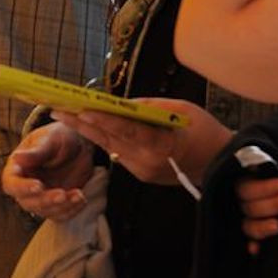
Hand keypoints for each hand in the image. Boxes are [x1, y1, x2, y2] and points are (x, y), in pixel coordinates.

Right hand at [2, 121, 93, 221]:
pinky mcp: (56, 204)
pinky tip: (81, 198)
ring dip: (62, 207)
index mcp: (17, 169)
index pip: (12, 184)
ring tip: (78, 194)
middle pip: (28, 202)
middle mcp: (25, 186)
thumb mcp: (50, 140)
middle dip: (45, 200)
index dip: (23, 188)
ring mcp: (41, 196)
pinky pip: (60, 215)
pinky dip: (71, 210)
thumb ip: (36, 152)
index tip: (39, 185)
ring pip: (45, 211)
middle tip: (62, 194)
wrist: (78, 144)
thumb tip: (16, 158)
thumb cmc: (59, 137)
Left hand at [50, 98, 232, 186]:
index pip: (126, 130)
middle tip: (56, 108)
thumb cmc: (205, 132)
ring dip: (87, 130)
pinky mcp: (141, 174)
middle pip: (109, 139)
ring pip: (109, 147)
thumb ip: (150, 107)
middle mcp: (148, 162)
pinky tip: (86, 125)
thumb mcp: (182, 110)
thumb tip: (122, 103)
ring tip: (64, 114)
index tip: (80, 109)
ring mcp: (142, 171)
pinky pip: (118, 153)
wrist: (221, 164)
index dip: (102, 119)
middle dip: (81, 123)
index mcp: (162, 145)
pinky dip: (104, 138)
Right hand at [237, 175, 277, 254]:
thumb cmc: (271, 176)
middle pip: (250, 207)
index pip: (249, 189)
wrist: (263, 183)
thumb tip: (263, 169)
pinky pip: (249, 240)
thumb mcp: (266, 168)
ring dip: (263, 226)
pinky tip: (255, 249)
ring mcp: (244, 219)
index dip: (266, 188)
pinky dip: (252, 245)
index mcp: (240, 184)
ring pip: (248, 225)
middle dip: (273, 204)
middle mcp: (239, 203)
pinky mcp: (251, 232)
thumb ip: (264, 167)